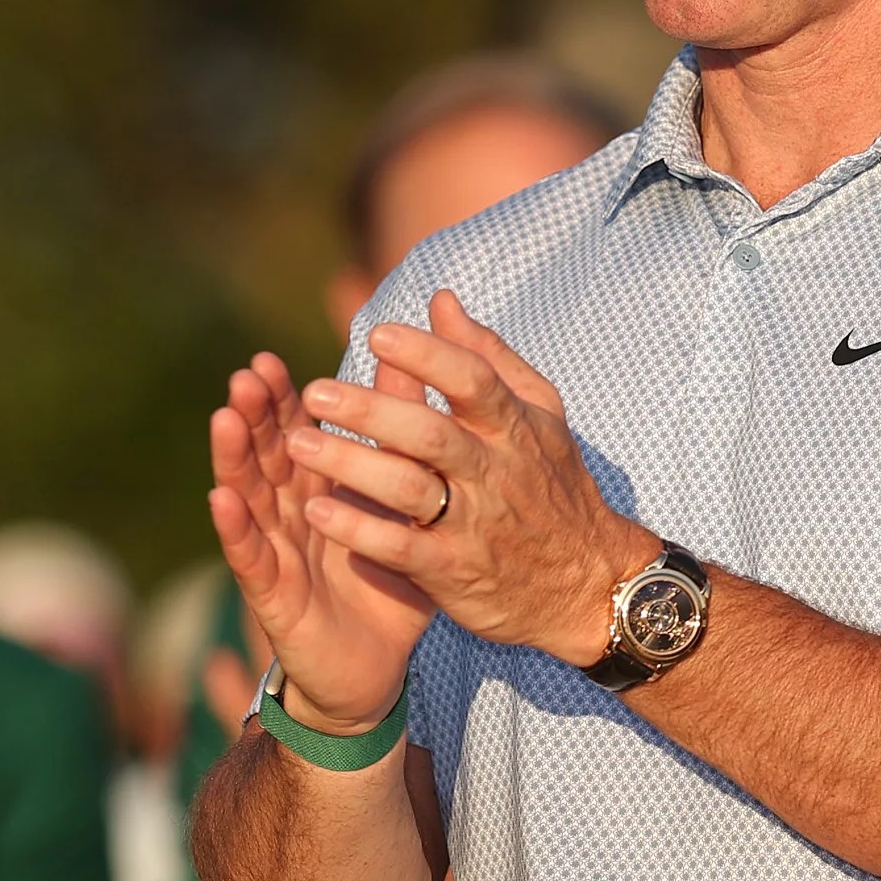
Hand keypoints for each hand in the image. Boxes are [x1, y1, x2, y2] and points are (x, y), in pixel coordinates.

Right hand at [208, 351, 434, 731]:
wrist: (378, 668)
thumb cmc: (390, 578)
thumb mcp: (406, 505)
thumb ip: (406, 442)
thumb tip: (418, 376)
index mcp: (322, 491)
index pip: (296, 434)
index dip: (281, 400)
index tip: (269, 359)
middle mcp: (292, 516)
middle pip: (267, 457)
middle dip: (255, 416)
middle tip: (248, 373)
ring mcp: (279, 555)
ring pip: (252, 498)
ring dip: (235, 458)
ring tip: (226, 416)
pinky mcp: (275, 597)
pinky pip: (252, 558)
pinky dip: (236, 527)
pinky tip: (221, 498)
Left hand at [286, 289, 654, 666]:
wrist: (585, 579)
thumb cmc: (551, 483)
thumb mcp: (540, 413)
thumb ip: (488, 355)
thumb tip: (441, 300)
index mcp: (513, 427)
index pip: (472, 381)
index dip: (427, 356)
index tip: (378, 334)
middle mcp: (493, 471)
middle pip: (431, 434)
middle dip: (371, 411)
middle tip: (315, 392)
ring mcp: (473, 523)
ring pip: (408, 490)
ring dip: (351, 466)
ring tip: (296, 443)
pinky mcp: (453, 571)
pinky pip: (399, 549)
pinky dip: (358, 529)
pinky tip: (316, 509)